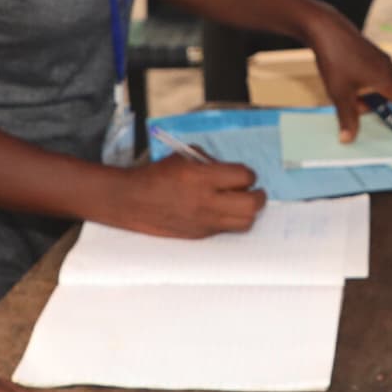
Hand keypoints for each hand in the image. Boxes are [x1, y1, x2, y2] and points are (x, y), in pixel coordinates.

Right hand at [109, 154, 263, 236]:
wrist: (132, 201)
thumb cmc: (157, 175)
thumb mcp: (184, 157)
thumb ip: (211, 162)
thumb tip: (232, 172)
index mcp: (201, 177)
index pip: (244, 177)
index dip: (248, 174)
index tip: (243, 174)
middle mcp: (205, 201)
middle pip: (252, 205)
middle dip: (259, 196)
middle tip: (255, 192)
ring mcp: (204, 221)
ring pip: (245, 223)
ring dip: (248, 212)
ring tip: (241, 203)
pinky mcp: (200, 234)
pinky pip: (227, 229)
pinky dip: (230, 220)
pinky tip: (221, 211)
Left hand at [307, 20, 391, 139]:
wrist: (328, 29)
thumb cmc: (335, 58)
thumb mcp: (339, 93)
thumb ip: (347, 118)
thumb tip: (348, 139)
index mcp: (388, 81)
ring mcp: (385, 62)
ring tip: (364, 106)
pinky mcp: (376, 58)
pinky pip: (385, 77)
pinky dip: (380, 89)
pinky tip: (357, 93)